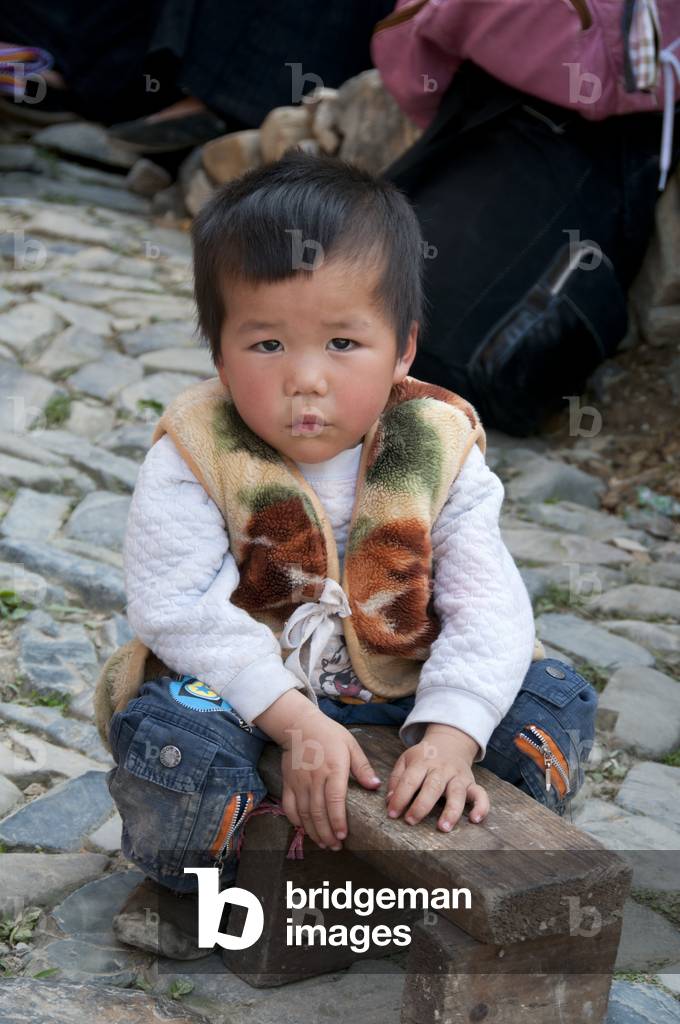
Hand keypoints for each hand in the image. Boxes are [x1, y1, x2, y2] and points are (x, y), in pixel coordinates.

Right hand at [279, 705, 381, 850]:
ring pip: (304, 813)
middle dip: (327, 833)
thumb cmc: (329, 735)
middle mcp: (314, 778)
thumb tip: (375, 786)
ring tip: (324, 844)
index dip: (338, 820)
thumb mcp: (351, 745)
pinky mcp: (288, 783)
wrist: (299, 725)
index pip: (335, 800)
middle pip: (319, 812)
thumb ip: (363, 768)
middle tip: (335, 847)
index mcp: (333, 769)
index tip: (343, 836)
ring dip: (313, 832)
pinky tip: (305, 830)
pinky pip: (289, 807)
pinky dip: (296, 821)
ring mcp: (299, 782)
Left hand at [385, 724, 488, 831]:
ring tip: (443, 827)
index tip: (392, 813)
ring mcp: (457, 776)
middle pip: (433, 787)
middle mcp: (441, 769)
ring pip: (457, 793)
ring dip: (451, 811)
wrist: (450, 742)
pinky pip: (480, 794)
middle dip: (421, 806)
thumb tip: (389, 800)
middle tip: (411, 821)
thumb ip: (397, 779)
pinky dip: (481, 807)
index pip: (410, 780)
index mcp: (422, 762)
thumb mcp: (406, 760)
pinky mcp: (471, 782)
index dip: (400, 797)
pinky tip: (475, 819)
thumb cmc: (424, 757)